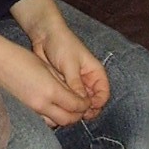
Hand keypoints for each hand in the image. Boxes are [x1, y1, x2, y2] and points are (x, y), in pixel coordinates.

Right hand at [0, 24, 89, 126]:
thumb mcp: (45, 67)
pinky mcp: (23, 111)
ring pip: (56, 123)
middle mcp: (42, 104)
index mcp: (51, 90)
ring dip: (64, 117)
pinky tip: (51, 108)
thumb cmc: (20, 58)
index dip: (85, 104)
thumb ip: (62, 83)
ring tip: (66, 107)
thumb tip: (75, 94)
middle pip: (68, 119)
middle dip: (78, 115)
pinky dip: (51, 118)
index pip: (76, 105)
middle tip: (80, 107)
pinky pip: (43, 120)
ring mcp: (31, 110)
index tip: (87, 100)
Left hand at [12, 0, 108, 118]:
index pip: (103, 94)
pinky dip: (65, 102)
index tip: (87, 109)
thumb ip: (76, 84)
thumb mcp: (69, 64)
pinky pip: (68, 98)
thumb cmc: (61, 44)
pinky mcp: (64, 84)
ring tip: (66, 110)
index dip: (97, 104)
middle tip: (75, 113)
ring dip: (75, 107)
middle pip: (92, 101)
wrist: (44, 35)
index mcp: (96, 73)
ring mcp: (76, 83)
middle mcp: (88, 80)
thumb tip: (82, 103)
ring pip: (79, 101)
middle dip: (86, 109)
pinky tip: (59, 106)